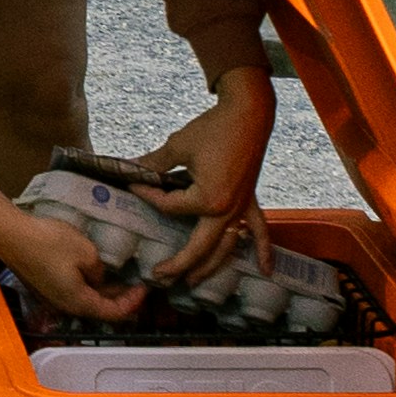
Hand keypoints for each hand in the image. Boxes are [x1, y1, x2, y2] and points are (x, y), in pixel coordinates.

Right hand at [0, 180, 148, 324]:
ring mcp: (54, 297)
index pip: (114, 313)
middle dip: (121, 298)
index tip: (145, 287)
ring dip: (105, 291)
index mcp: (80, 302)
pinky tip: (94, 269)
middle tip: (137, 282)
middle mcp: (66, 306)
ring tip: (120, 275)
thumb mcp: (86, 252)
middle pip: (100, 309)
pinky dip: (89, 285)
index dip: (133, 302)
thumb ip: (100, 269)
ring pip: (86, 300)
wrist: (10, 234)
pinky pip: (74, 291)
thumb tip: (99, 276)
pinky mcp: (46, 286)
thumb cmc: (50, 243)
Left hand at [152, 63, 275, 284]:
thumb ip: (153, 163)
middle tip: (159, 277)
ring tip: (193, 282)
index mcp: (206, 199)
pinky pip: (258, 231)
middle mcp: (226, 211)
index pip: (168, 206)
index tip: (132, 185)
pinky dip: (263, 251)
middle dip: (179, 266)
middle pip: (199, 248)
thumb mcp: (178, 146)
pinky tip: (266, 270)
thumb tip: (129, 167)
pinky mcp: (250, 202)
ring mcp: (241, 209)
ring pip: (226, 248)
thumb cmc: (213, 129)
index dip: (147, 195)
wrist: (247, 114)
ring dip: (212, 267)